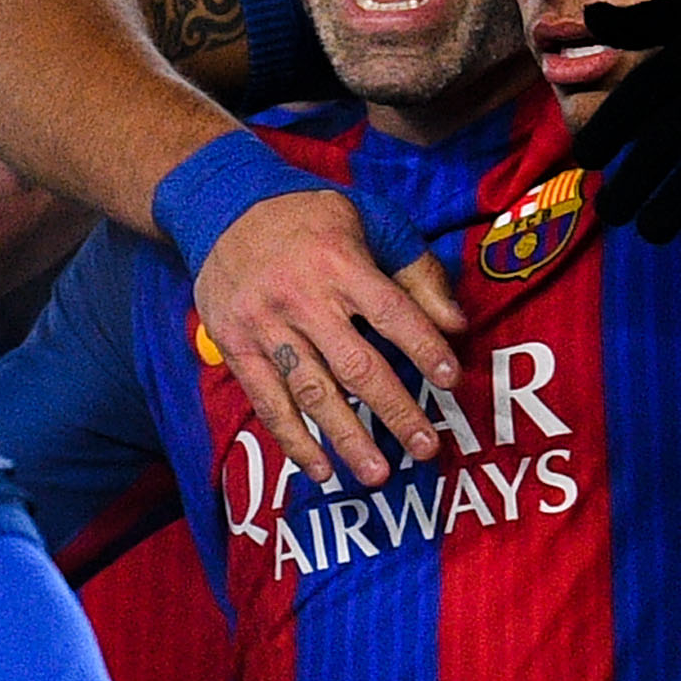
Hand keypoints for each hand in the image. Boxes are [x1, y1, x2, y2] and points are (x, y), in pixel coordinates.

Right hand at [194, 190, 466, 489]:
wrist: (223, 206)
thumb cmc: (312, 219)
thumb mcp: (371, 221)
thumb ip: (415, 272)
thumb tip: (456, 324)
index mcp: (339, 262)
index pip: (390, 312)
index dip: (423, 347)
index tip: (452, 381)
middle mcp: (301, 298)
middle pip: (355, 365)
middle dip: (395, 411)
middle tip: (427, 448)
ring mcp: (264, 326)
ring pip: (312, 393)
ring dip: (347, 438)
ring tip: (379, 474)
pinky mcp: (237, 347)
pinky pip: (268, 402)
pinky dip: (294, 440)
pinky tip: (321, 469)